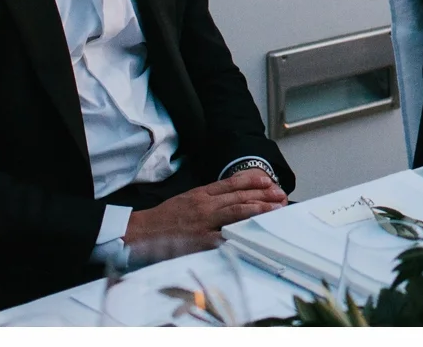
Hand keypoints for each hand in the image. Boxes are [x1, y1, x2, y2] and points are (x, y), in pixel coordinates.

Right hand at [122, 170, 288, 251]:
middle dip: (264, 195)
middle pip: (240, 197)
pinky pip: (224, 237)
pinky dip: (240, 234)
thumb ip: (210, 196)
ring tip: (276, 210)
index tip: (271, 181)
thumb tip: (235, 195)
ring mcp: (203, 223)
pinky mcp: (200, 242)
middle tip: (281, 196)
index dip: (254, 180)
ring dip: (259, 210)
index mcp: (202, 193)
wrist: (141, 232)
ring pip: (236, 213)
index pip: (233, 182)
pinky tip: (255, 233)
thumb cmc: (165, 217)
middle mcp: (205, 205)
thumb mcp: (188, 198)